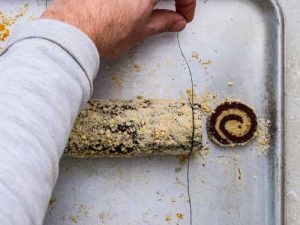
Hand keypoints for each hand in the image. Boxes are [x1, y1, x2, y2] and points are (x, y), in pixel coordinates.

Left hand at [42, 0, 195, 58]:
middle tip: (170, 10)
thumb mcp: (140, 31)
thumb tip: (176, 21)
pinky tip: (128, 5)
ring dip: (151, 1)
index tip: (183, 15)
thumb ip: (162, 23)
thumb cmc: (102, 32)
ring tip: (148, 10)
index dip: (187, 3)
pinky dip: (135, 0)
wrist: (72, 32)